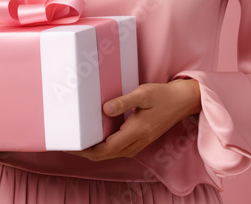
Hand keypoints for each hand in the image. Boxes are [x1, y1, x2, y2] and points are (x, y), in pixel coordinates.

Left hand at [62, 78, 201, 160]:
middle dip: (85, 153)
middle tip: (67, 145)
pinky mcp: (140, 140)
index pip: (104, 150)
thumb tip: (104, 109)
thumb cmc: (163, 95)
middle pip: (105, 155)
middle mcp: (136, 142)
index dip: (84, 150)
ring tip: (77, 142)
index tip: (69, 146)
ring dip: (93, 151)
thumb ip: (123, 102)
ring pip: (111, 154)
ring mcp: (139, 143)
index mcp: (135, 133)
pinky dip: (103, 147)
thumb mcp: (143, 94)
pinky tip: (96, 137)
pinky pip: (118, 149)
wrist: (183, 101)